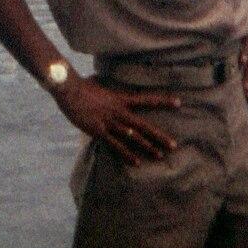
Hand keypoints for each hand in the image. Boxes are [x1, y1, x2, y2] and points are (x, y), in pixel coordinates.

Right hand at [52, 73, 179, 165]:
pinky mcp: (99, 131)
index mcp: (121, 98)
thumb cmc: (84, 85)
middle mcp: (119, 111)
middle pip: (143, 125)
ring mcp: (110, 122)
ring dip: (147, 147)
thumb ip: (111, 91)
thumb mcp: (102, 85)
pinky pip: (116, 146)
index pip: (146, 99)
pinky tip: (137, 162)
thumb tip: (114, 90)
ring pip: (133, 138)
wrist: (69, 89)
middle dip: (159, 136)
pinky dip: (127, 155)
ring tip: (159, 156)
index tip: (178, 102)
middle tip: (173, 145)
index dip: (162, 101)